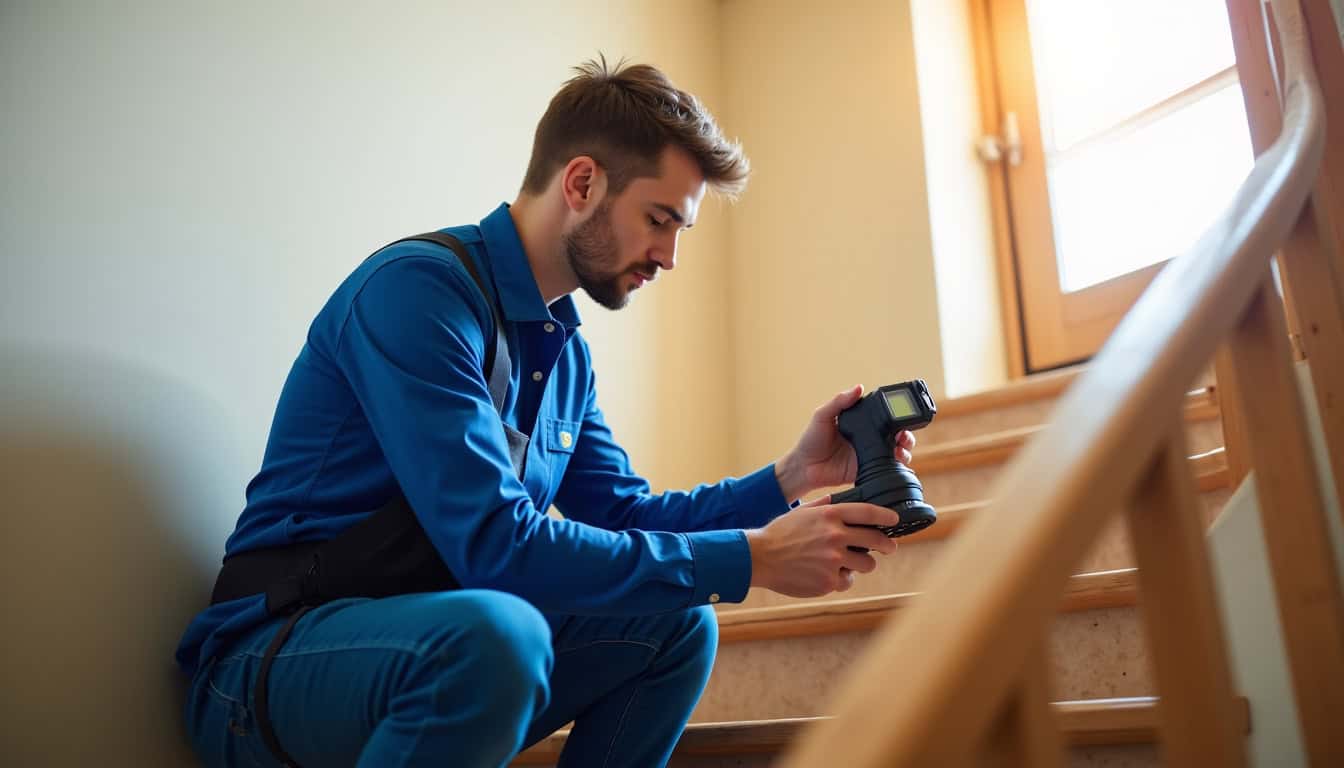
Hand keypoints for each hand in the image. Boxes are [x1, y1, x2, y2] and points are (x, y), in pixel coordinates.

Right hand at [745, 495, 899, 596]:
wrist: (759, 558)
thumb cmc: (780, 533)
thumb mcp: (803, 512)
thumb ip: (825, 505)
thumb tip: (844, 500)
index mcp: (830, 515)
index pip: (868, 513)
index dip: (886, 516)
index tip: (895, 520)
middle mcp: (835, 536)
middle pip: (876, 540)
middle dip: (888, 545)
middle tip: (890, 547)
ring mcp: (833, 561)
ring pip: (866, 564)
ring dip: (862, 563)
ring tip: (850, 563)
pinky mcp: (828, 581)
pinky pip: (847, 581)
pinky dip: (840, 579)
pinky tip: (826, 574)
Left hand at [775, 385, 916, 499]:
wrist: (804, 467)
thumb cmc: (810, 440)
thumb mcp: (822, 415)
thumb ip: (839, 401)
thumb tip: (858, 387)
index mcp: (859, 423)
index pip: (881, 416)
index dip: (894, 414)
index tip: (901, 412)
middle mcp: (867, 438)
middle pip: (895, 433)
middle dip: (906, 432)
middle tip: (903, 433)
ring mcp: (869, 454)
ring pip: (896, 449)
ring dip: (905, 447)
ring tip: (901, 445)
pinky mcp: (868, 469)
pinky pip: (887, 467)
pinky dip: (896, 463)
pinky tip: (896, 459)